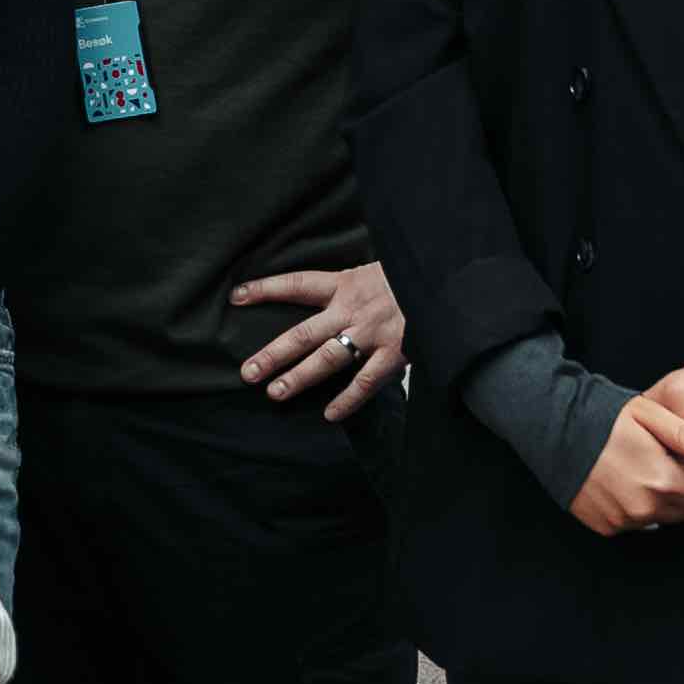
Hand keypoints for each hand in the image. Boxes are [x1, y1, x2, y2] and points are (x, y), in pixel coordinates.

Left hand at [233, 263, 407, 419]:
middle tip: (247, 372)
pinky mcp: (394, 352)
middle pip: (303, 333)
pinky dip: (348, 400)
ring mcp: (372, 333)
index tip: (237, 296)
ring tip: (275, 393)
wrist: (447, 282)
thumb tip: (324, 296)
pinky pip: (366, 381)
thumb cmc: (409, 275)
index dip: (266, 289)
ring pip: (328, 359)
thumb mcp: (375, 269)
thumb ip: (351, 286)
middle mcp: (353, 309)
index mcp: (346, 284)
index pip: (298, 284)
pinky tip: (330, 415)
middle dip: (273, 354)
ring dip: (300, 377)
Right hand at [569, 391, 683, 537]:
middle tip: (656, 464)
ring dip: (654, 501)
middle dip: (679, 491)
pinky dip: (630, 508)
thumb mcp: (648, 413)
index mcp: (663, 480)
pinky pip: (632, 524)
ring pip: (659, 519)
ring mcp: (623, 520)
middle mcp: (645, 508)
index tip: (683, 464)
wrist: (552, 429)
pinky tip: (616, 483)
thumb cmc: (602, 417)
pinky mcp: (604, 526)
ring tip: (633, 471)